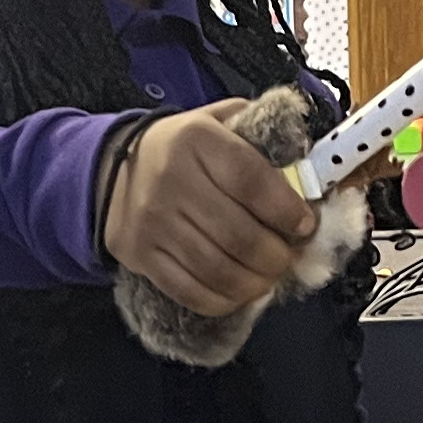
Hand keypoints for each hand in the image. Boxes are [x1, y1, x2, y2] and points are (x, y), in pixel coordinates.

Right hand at [103, 99, 315, 316]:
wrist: (111, 170)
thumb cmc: (183, 149)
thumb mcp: (218, 122)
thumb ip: (260, 137)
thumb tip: (310, 173)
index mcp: (196, 139)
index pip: (251, 180)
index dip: (286, 210)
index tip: (305, 225)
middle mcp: (171, 179)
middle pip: (239, 234)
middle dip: (277, 256)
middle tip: (290, 257)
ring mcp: (153, 222)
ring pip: (217, 269)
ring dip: (256, 282)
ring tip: (270, 276)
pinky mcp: (141, 255)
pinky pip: (190, 291)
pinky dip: (225, 300)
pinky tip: (241, 292)